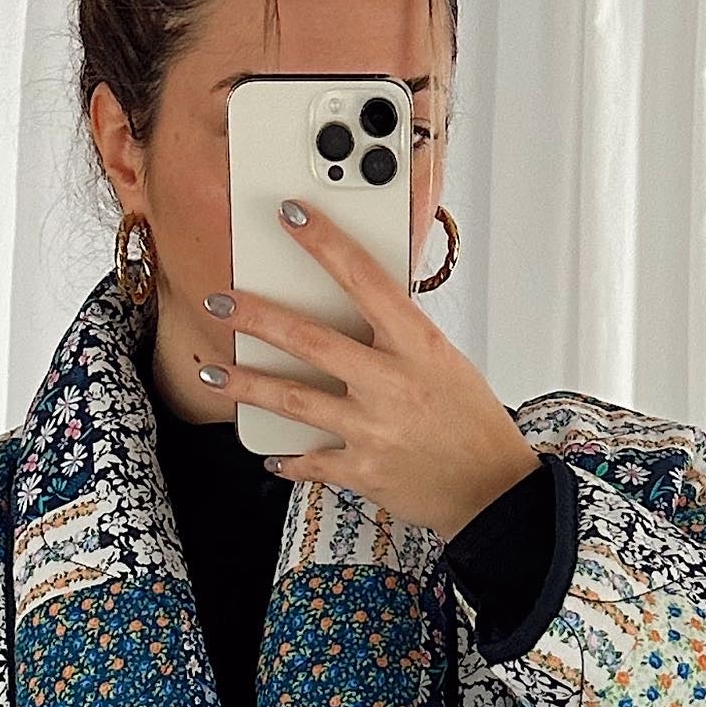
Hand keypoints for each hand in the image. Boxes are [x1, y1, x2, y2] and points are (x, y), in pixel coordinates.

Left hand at [198, 203, 539, 542]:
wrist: (493, 490)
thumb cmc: (474, 423)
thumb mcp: (446, 362)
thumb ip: (399, 339)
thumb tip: (355, 315)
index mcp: (417, 345)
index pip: (364, 279)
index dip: (324, 243)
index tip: (292, 216)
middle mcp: (390, 383)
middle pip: (309, 340)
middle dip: (257, 318)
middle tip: (221, 302)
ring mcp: (372, 429)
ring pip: (293, 399)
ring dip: (245, 385)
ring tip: (212, 374)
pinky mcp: (362, 470)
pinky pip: (311, 461)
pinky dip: (289, 459)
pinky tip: (270, 454)